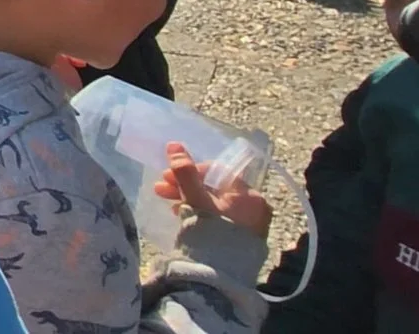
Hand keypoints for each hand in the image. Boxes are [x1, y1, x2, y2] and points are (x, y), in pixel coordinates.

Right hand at [152, 142, 272, 238]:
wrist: (218, 274)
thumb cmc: (209, 231)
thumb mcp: (195, 198)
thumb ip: (185, 172)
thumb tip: (174, 144)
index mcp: (250, 195)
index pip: (217, 172)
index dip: (190, 171)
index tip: (167, 176)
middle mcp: (256, 208)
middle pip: (216, 188)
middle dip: (186, 186)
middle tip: (161, 188)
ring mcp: (251, 225)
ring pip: (216, 204)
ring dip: (190, 199)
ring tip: (169, 204)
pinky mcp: (242, 240)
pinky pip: (220, 218)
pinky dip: (202, 214)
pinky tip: (183, 215)